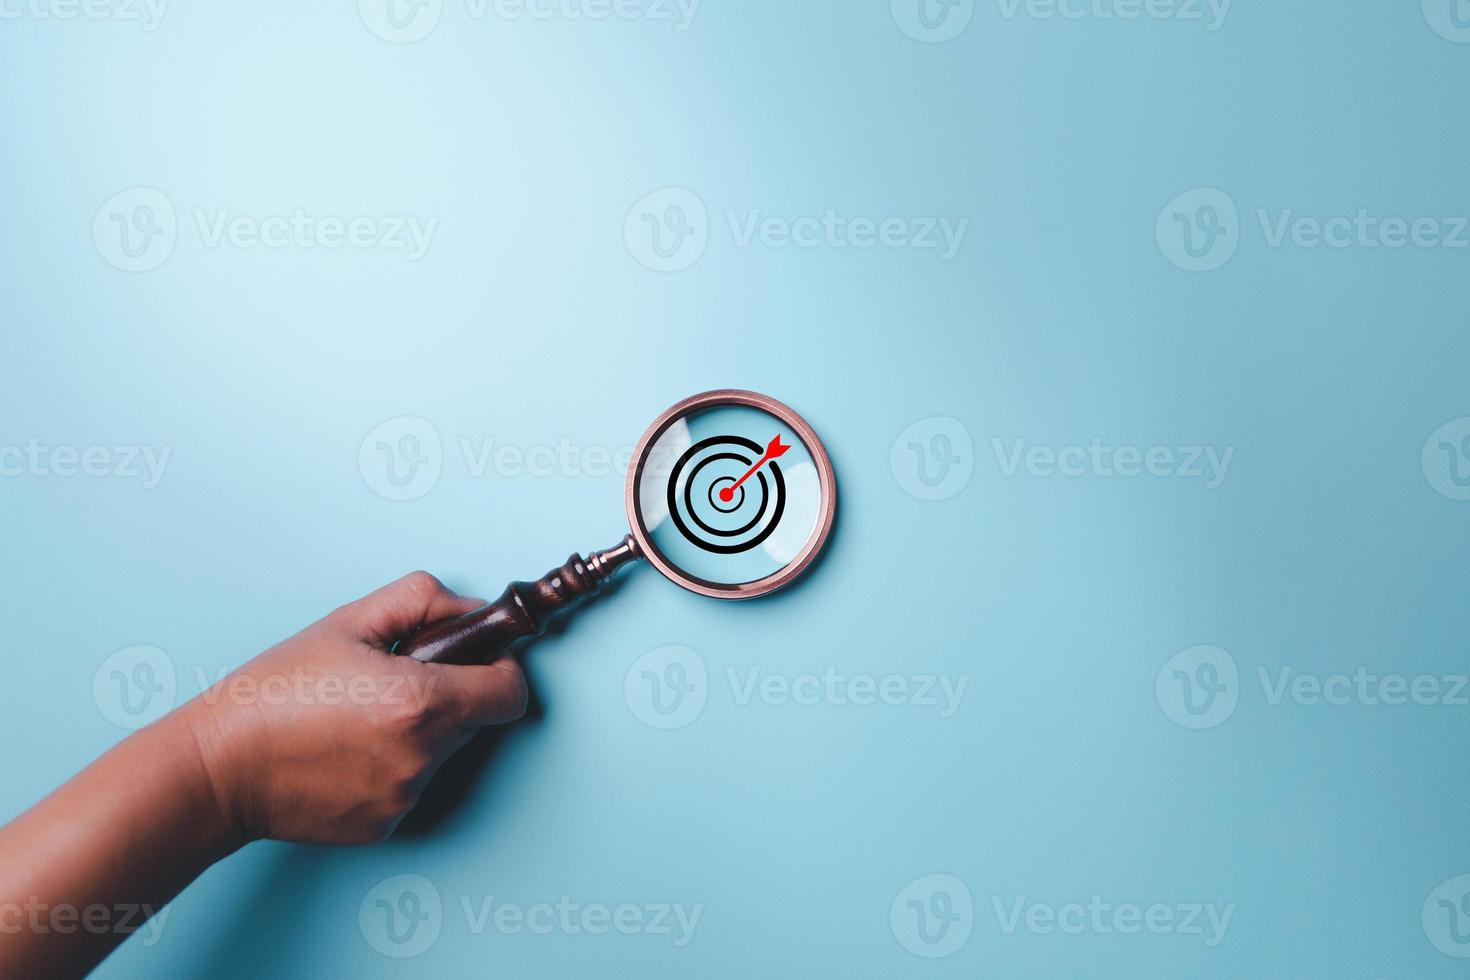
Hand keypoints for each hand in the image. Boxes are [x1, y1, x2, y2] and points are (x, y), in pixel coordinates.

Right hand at [179, 572, 527, 845]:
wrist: (217, 767)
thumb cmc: (274, 692)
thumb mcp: (349, 622)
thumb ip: (423, 600)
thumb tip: (471, 610)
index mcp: (423, 703)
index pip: (511, 694)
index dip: (499, 669)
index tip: (476, 660)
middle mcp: (422, 756)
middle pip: (475, 721)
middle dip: (450, 696)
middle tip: (394, 681)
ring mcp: (405, 797)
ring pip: (440, 754)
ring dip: (418, 733)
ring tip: (356, 716)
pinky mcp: (384, 826)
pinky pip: (409, 786)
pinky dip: (390, 767)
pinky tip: (343, 752)